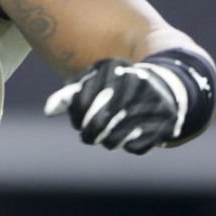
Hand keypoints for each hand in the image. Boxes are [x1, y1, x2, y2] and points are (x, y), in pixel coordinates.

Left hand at [43, 57, 184, 154]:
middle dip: (90, 133)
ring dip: (108, 141)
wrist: (166, 84)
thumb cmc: (119, 85)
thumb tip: (49, 111)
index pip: (81, 103)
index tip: (79, 120)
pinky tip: (130, 135)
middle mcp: (133, 82)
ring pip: (116, 139)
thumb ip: (70, 94)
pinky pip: (137, 147)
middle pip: (98, 123)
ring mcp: (152, 103)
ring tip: (108, 136)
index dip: (76, 117)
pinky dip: (130, 145)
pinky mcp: (166, 123)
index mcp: (112, 68)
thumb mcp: (95, 81)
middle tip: (89, 135)